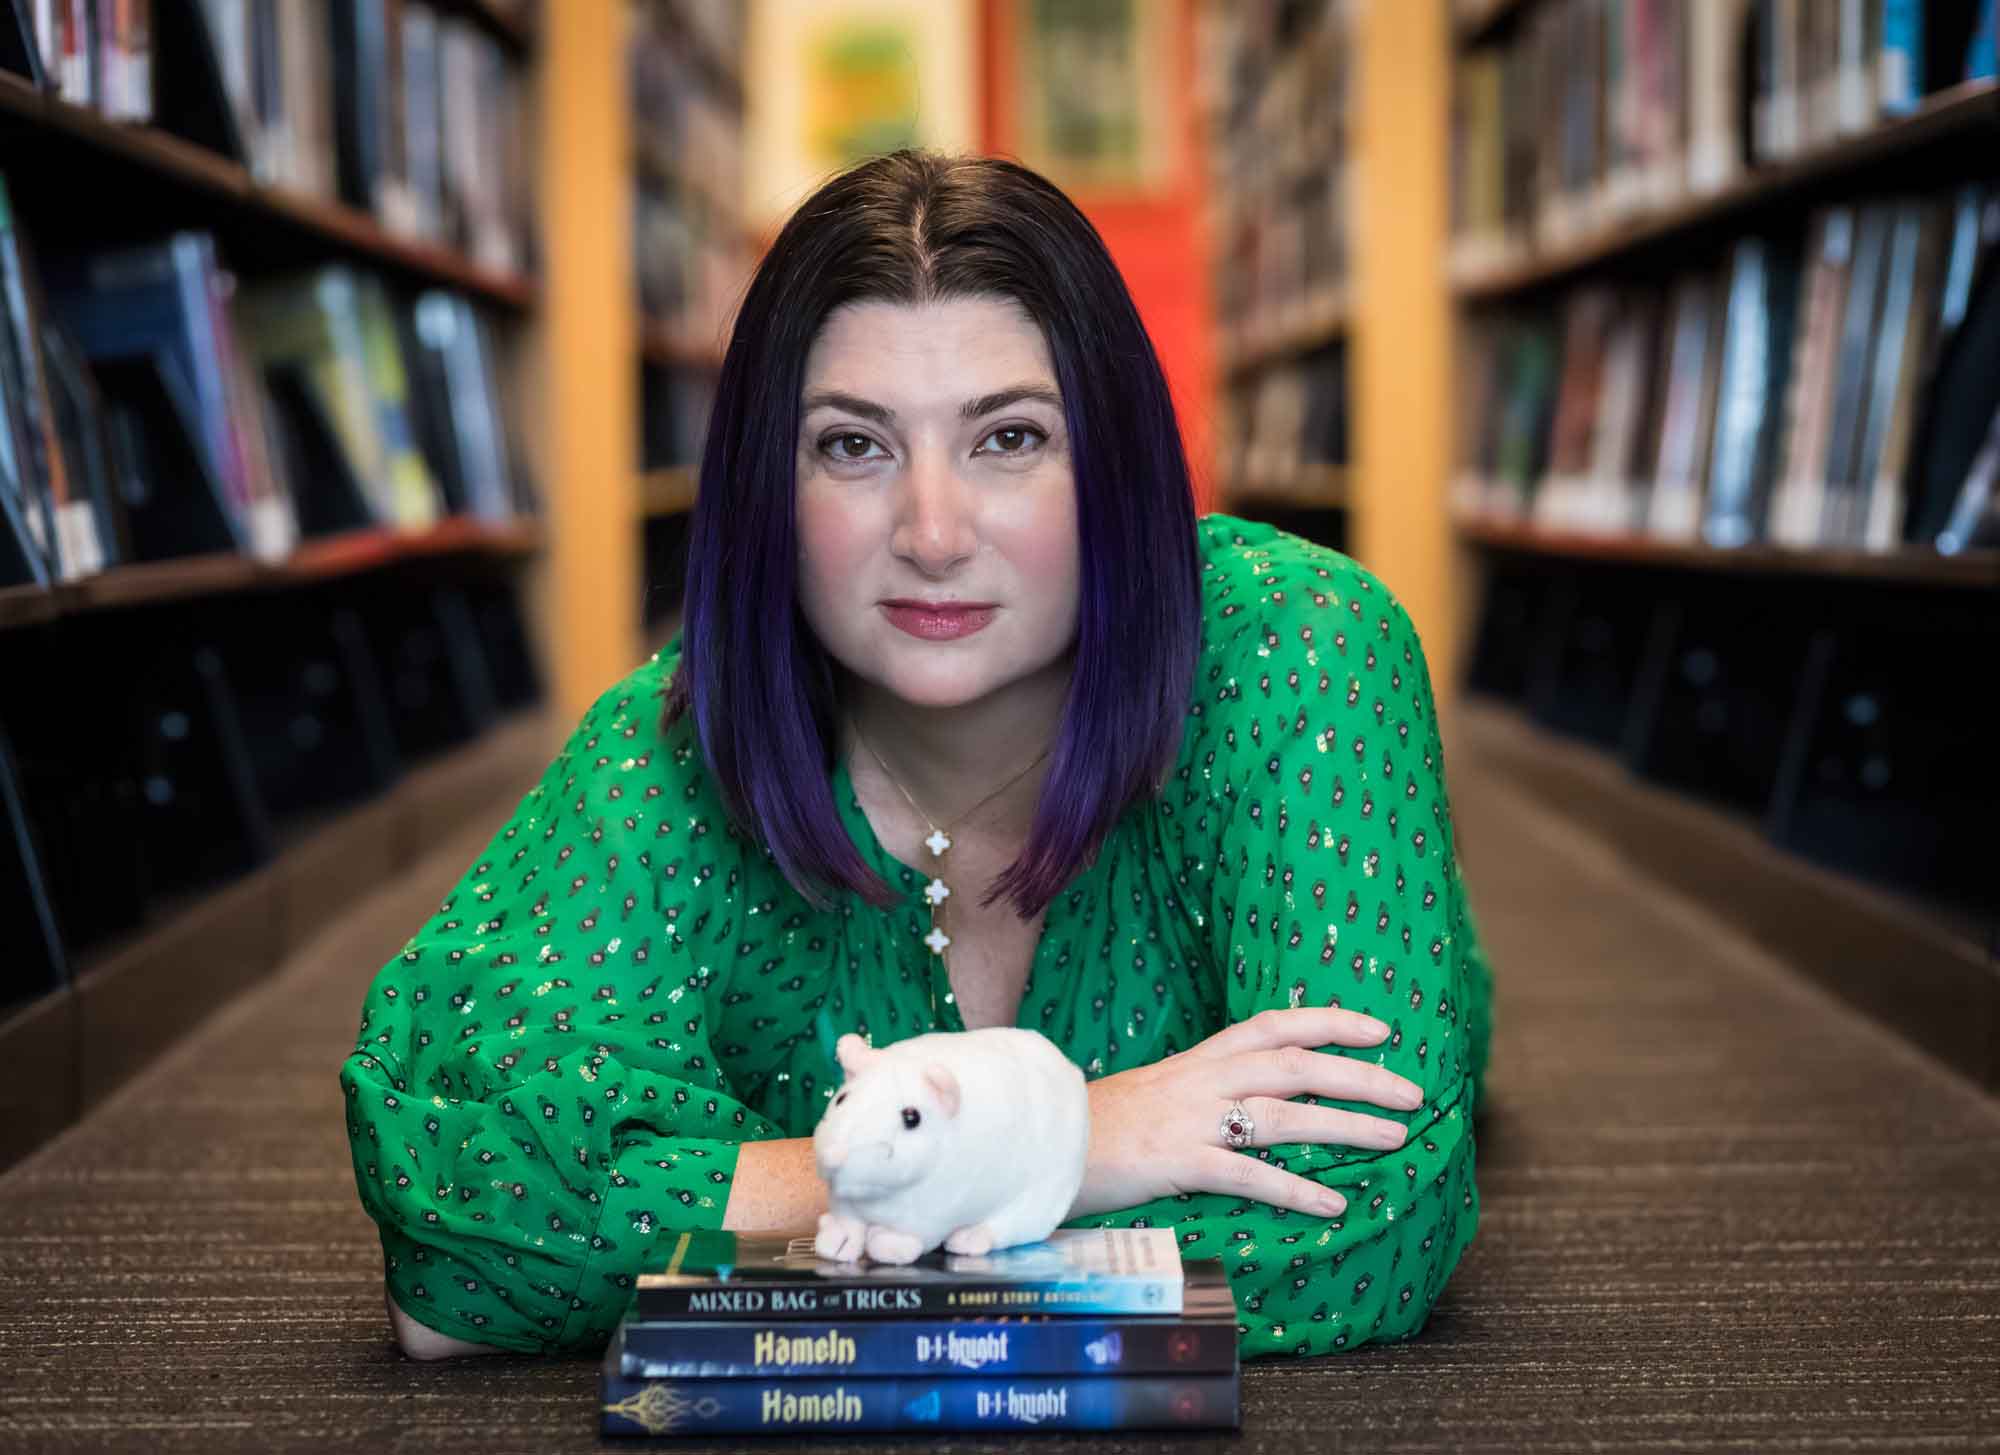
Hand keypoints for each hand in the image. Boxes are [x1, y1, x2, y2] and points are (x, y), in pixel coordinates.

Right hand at [1069, 1007, 1423, 1220]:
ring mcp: (1191, 1120)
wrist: (1040, 1141)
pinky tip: (1333, 1205)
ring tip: (1395, 1141)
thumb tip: (1258, 1100)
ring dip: (1344, 1127)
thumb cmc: (1099, 1124)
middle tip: (1412, 1093)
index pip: (1276, 1025)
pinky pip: (1247, 1175)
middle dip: (1359, 1077)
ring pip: (1284, 1115)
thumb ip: (1206, 1090)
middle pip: (1296, 1067)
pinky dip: (1295, 1189)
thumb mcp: (1158, 1092)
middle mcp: (1202, 1079)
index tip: (1381, 1028)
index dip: (1331, 1022)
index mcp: (1199, 1059)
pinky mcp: (1177, 1163)